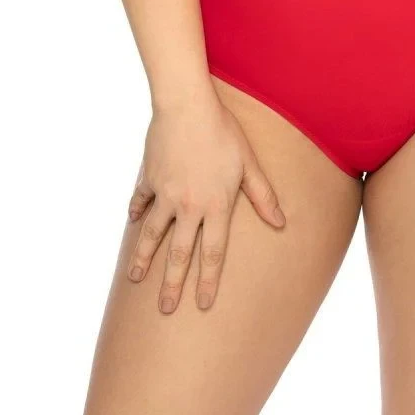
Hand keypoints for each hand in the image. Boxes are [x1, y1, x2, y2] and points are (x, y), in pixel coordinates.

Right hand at [124, 89, 285, 314]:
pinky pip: (141, 201)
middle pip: (179, 253)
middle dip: (171, 284)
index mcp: (215, 205)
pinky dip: (137, 213)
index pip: (213, 253)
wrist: (186, 105)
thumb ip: (262, 195)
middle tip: (165, 309)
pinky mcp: (149, 178)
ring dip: (143, 258)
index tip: (202, 305)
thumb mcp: (248, 162)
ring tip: (134, 279)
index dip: (208, 281)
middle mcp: (188, 206)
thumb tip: (280, 223)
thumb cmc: (223, 131)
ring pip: (152, 234)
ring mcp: (165, 193)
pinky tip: (133, 223)